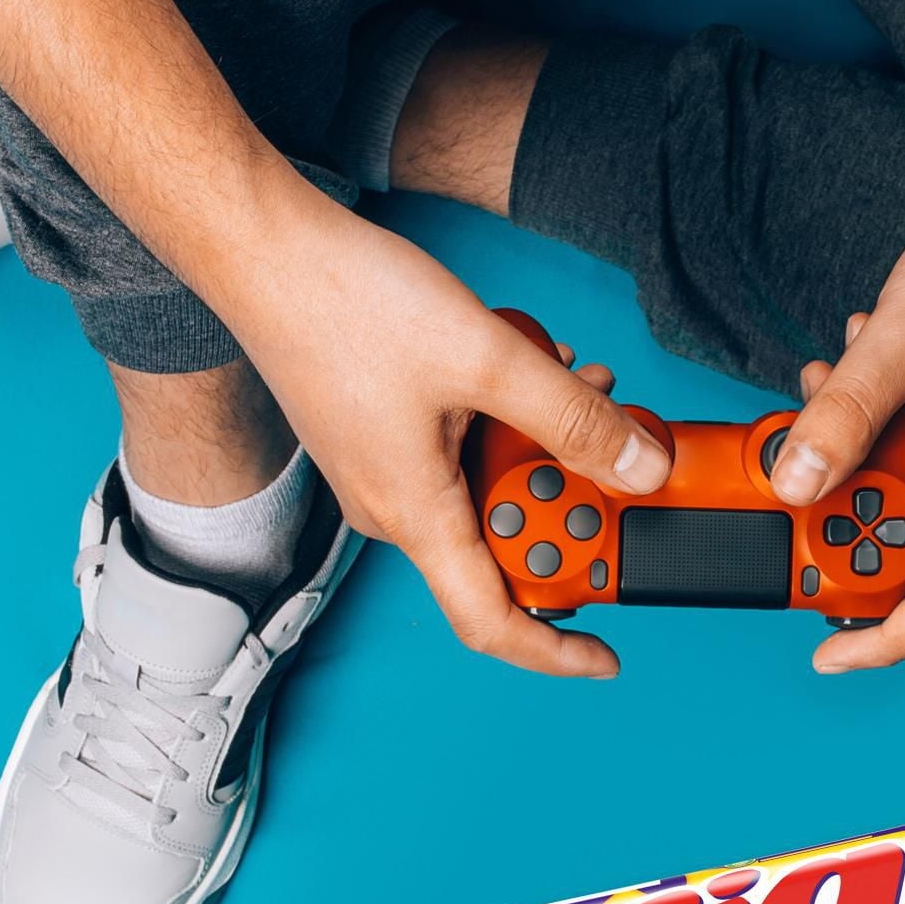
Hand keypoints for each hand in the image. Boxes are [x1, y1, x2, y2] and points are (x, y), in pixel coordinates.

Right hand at [225, 192, 670, 676]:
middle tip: (617, 440)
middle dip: (571, 495)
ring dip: (544, 442)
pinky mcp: (383, 436)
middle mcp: (394, 508)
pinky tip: (528, 364)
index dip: (557, 650)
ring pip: (489, 484)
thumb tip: (641, 470)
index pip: (492, 621)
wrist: (262, 250)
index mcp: (415, 515)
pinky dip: (506, 419)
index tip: (607, 653)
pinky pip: (462, 453)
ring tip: (579, 378)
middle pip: (504, 540)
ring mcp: (385, 473)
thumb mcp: (490, 360)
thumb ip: (575, 420)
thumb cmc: (347, 304)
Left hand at [770, 141, 904, 671]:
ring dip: (853, 448)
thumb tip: (793, 487)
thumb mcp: (898, 343)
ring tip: (833, 377)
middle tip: (800, 452)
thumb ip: (842, 419)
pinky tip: (860, 362)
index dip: (886, 639)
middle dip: (844, 505)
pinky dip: (874, 420)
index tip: (827, 654)